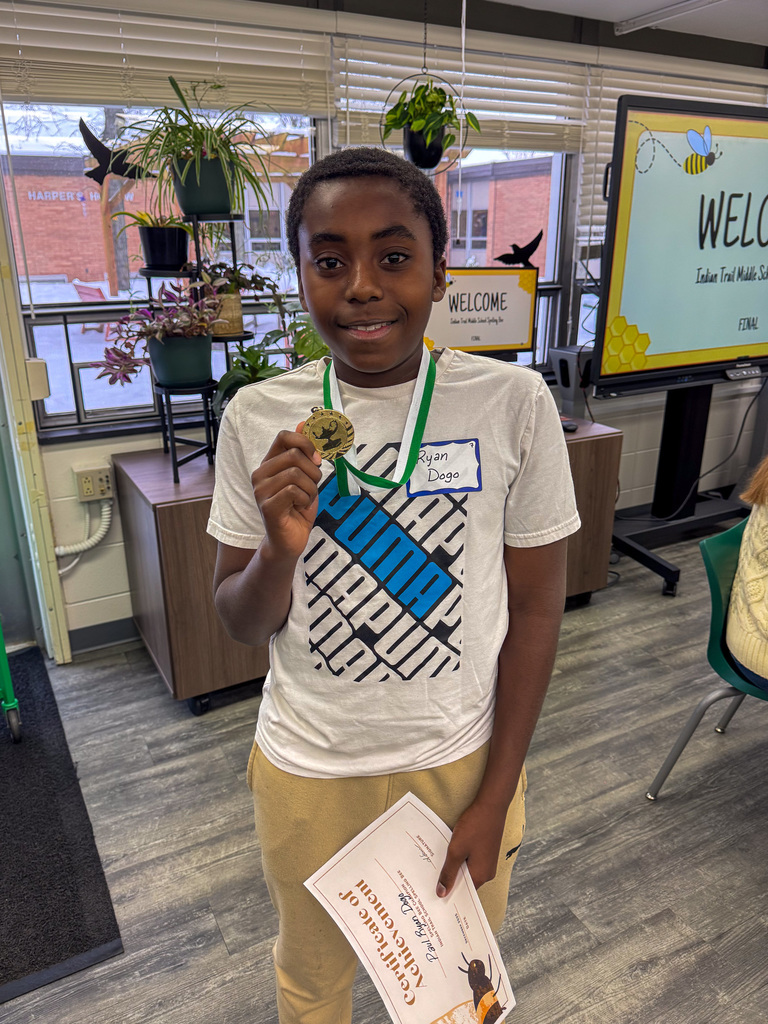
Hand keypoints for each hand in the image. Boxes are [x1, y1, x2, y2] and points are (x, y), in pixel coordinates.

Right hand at [251, 422, 322, 558]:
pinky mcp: (267, 506)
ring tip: (305, 499)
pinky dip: (306, 499)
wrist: (289, 541)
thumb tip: (304, 422)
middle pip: (294, 455)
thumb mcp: (305, 476)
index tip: (317, 459)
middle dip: (313, 472)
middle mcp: (260, 474)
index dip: (305, 443)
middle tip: (312, 487)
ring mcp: (260, 490)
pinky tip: (299, 508)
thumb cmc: (297, 508)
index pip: (284, 436)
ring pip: (297, 473)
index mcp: (268, 463)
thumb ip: (303, 452)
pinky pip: (294, 491)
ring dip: (311, 488)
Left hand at [436, 801, 505, 897]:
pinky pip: (471, 861)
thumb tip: (442, 894)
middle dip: (449, 879)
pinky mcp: (486, 852)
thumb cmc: (475, 826)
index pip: (462, 894)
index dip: (447, 894)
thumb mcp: (456, 850)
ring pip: (467, 870)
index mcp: (481, 876)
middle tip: (430, 879)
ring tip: (438, 864)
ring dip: (454, 867)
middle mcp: (487, 872)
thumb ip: (449, 873)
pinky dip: (460, 859)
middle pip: (464, 882)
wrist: (491, 805)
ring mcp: (488, 862)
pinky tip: (450, 852)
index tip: (433, 895)